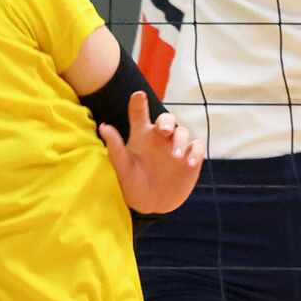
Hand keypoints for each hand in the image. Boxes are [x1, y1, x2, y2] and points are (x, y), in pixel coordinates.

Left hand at [98, 94, 202, 216]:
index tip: (138, 95)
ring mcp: (176, 146)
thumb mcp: (122, 168)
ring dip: (180, 140)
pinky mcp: (190, 157)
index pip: (139, 114)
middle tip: (164, 131)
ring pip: (183, 132)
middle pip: (167, 119)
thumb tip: (104, 127)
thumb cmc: (133, 184)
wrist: (151, 205)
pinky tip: (190, 162)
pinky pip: (197, 147)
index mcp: (142, 135)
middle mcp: (160, 137)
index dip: (139, 103)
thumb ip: (115, 147)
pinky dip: (195, 152)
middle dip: (167, 121)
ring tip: (175, 156)